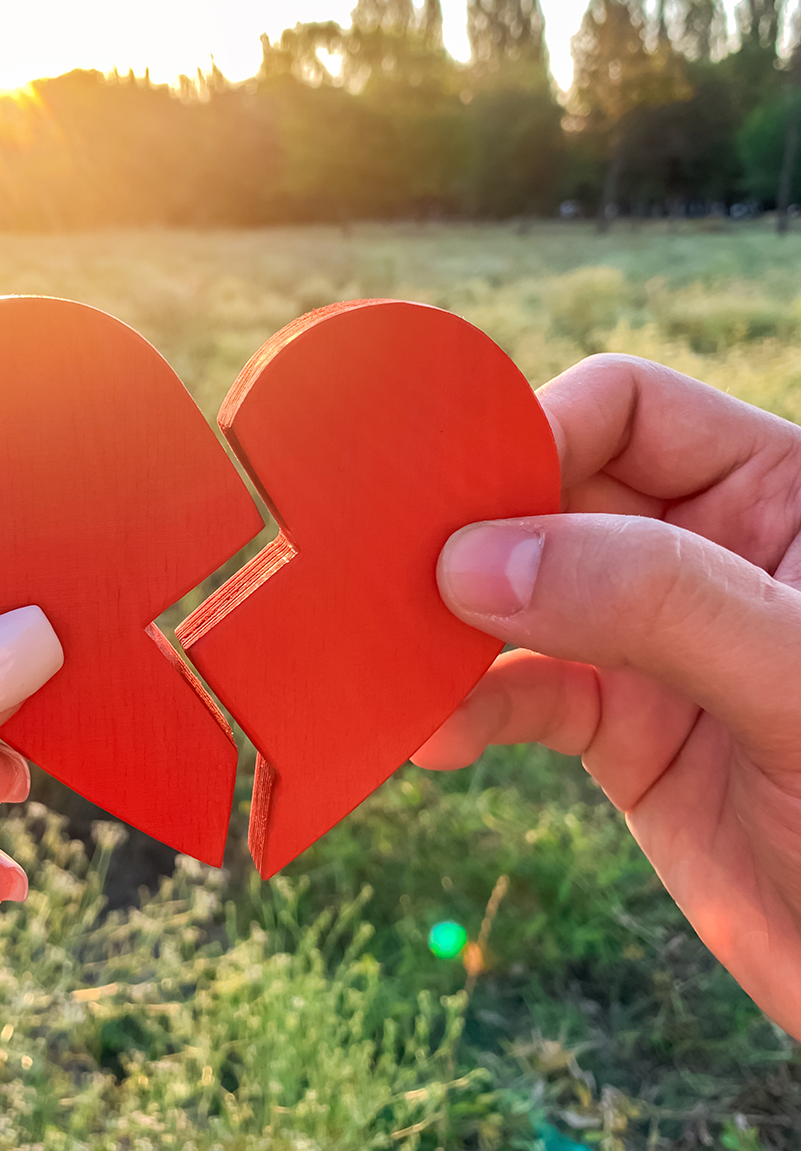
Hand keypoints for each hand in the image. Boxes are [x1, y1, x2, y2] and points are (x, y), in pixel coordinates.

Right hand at [414, 354, 800, 1038]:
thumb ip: (652, 602)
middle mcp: (708, 553)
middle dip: (473, 535)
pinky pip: (524, 696)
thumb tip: (474, 561)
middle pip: (555, 497)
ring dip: (454, 630)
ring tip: (396, 662)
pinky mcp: (621, 729)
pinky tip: (437, 740)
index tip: (459, 506)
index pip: (626, 410)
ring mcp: (657, 643)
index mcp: (777, 493)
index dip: (538, 437)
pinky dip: (471, 711)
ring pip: (523, 599)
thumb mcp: (792, 679)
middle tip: (389, 573)